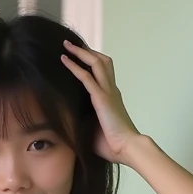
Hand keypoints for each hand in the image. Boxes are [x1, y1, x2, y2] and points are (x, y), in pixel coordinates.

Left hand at [61, 40, 140, 163]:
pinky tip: (64, 59)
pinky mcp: (102, 98)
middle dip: (87, 51)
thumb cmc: (113, 145)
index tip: (79, 56)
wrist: (128, 148)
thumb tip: (70, 123)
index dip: (92, 62)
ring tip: (66, 45)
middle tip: (72, 45)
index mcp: (111, 98)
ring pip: (96, 62)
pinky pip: (86, 77)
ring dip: (80, 52)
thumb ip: (86, 121)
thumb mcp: (96, 130)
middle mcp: (111, 90)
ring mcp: (108, 92)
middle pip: (102, 61)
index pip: (103, 73)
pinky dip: (75, 66)